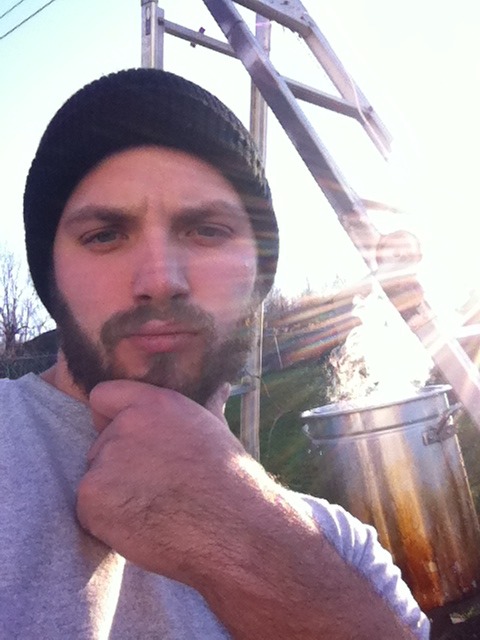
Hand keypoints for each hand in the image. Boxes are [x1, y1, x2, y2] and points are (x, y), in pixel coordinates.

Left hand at [77, 379, 245, 583]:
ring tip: (153, 510)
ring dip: (113, 496)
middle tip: (155, 487)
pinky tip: (142, 528)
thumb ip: (206, 406)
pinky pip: (88, 511)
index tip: (129, 440)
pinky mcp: (92, 497)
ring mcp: (106, 460)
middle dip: (118, 465)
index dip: (111, 418)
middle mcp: (126, 425)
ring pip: (95, 478)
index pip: (103, 396)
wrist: (233, 528)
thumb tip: (221, 388)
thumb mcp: (217, 431)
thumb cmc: (230, 482)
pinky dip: (107, 524)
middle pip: (101, 444)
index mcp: (154, 403)